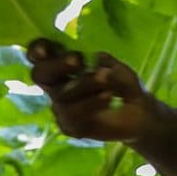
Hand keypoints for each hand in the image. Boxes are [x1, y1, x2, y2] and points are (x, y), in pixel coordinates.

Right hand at [25, 38, 156, 142]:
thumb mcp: (118, 69)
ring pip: (62, 95)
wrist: (139, 115)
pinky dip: (92, 103)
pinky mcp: (69, 126)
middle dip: (57, 65)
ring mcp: (60, 106)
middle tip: (77, 60)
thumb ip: (105, 62)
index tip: (45, 49)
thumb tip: (94, 58)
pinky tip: (108, 97)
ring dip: (85, 84)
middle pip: (40, 74)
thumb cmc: (122, 85)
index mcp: (63, 65)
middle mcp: (56, 85)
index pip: (41, 55)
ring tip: (107, 77)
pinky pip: (73, 114)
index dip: (37, 49)